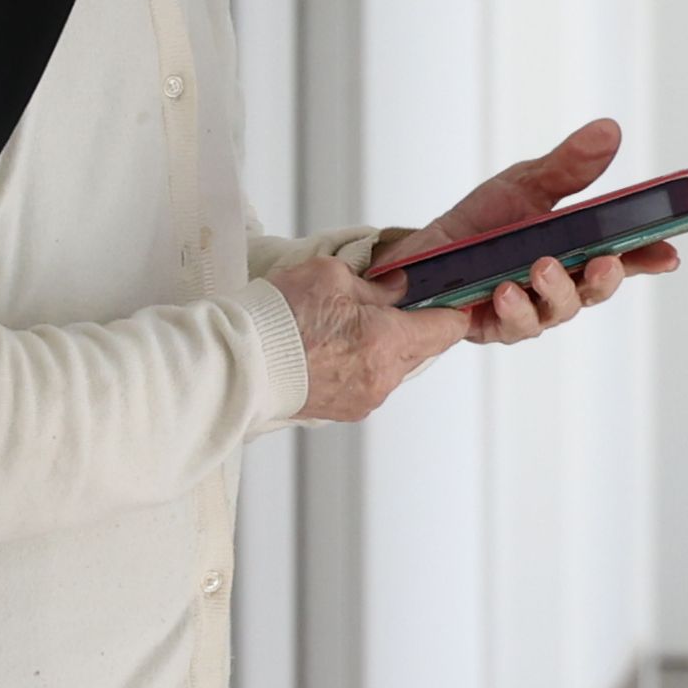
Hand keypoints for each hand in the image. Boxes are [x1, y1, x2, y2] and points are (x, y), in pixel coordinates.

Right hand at [270, 256, 469, 423]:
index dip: (451, 306)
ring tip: (350, 323)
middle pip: (423, 348)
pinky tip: (336, 346)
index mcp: (386, 341)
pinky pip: (371, 381)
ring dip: (384, 344)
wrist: (236, 365)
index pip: (447, 328)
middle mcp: (382, 378)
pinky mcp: (343, 410)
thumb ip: (377, 284)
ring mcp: (364, 398)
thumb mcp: (332, 276)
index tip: (450, 293)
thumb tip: (400, 288)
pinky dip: (362, 363)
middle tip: (389, 299)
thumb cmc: (276, 319)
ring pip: (395, 366)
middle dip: (414, 323)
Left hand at [367, 117, 684, 346]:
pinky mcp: (495, 327)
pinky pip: (513, 325)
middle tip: (606, 261)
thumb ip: (570, 165)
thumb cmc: (482, 221)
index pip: (624, 255)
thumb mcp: (526, 183)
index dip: (650, 257)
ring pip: (558, 310)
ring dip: (556, 290)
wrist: (421, 252)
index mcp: (576, 249)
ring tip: (542, 268)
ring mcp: (531, 308)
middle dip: (607, 277)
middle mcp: (560, 284)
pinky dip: (514, 308)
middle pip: (597, 288)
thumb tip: (610, 130)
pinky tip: (504, 292)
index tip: (671, 253)